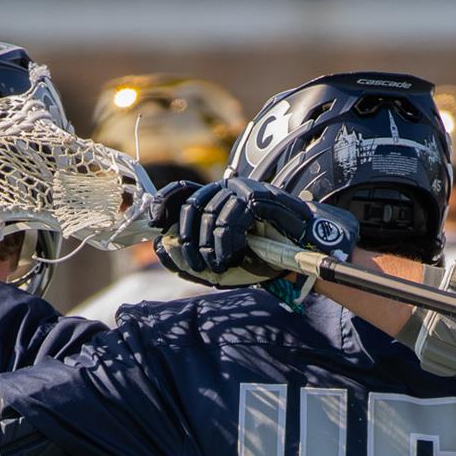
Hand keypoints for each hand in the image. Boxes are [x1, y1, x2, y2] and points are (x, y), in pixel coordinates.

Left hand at [156, 178, 359, 291]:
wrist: (303, 256)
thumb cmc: (263, 258)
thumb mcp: (220, 259)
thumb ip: (191, 255)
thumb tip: (161, 246)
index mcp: (217, 199)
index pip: (180, 191)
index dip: (163, 204)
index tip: (152, 222)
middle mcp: (227, 188)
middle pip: (190, 207)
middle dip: (187, 240)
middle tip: (197, 265)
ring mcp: (243, 190)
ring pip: (209, 215)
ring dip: (209, 247)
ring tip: (217, 266)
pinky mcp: (257, 197)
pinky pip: (230, 220)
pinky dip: (226, 243)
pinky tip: (232, 256)